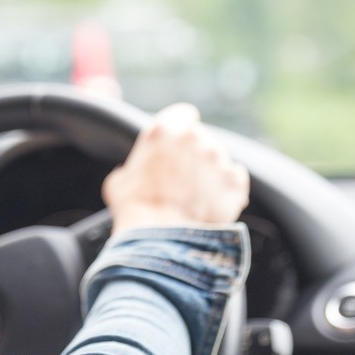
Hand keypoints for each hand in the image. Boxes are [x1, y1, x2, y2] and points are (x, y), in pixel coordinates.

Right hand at [103, 103, 248, 234]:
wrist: (159, 240)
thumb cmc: (135, 210)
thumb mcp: (119, 181)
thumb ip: (131, 168)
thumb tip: (129, 174)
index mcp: (164, 130)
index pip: (184, 114)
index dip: (182, 128)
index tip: (180, 143)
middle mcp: (194, 138)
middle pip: (202, 138)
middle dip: (196, 154)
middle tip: (185, 178)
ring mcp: (217, 158)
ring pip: (219, 158)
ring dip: (211, 172)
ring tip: (197, 196)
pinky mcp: (235, 181)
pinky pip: (236, 178)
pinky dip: (228, 188)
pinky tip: (213, 202)